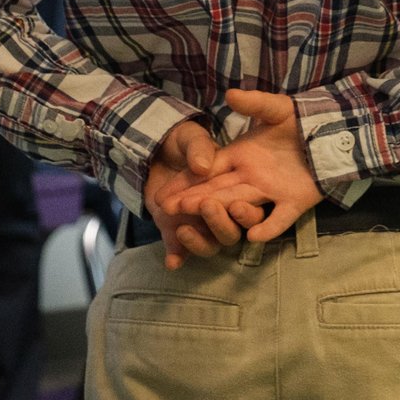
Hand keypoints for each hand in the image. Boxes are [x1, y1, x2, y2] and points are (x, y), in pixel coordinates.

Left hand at [142, 122, 262, 269]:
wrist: (154, 149)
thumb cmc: (181, 142)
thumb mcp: (190, 137)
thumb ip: (198, 148)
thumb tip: (201, 166)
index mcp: (234, 190)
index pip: (245, 206)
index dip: (245, 212)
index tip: (237, 205)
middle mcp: (221, 212)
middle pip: (230, 229)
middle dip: (219, 222)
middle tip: (206, 207)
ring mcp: (200, 225)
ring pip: (211, 244)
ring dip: (200, 241)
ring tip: (183, 230)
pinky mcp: (176, 232)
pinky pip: (181, 251)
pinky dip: (177, 256)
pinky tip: (172, 261)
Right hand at [168, 90, 323, 244]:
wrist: (332, 134)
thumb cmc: (301, 120)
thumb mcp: (276, 108)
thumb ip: (254, 103)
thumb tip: (230, 94)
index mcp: (241, 155)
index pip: (207, 170)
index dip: (186, 181)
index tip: (163, 194)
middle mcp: (250, 176)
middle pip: (217, 190)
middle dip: (192, 198)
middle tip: (168, 208)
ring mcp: (271, 192)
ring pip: (240, 203)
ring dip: (220, 210)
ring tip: (198, 213)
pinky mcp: (294, 202)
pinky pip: (279, 218)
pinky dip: (267, 228)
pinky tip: (252, 237)